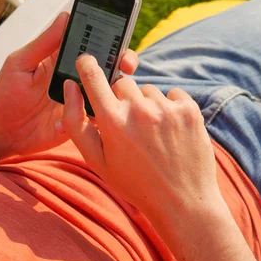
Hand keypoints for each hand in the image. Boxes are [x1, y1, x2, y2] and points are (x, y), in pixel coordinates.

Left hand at [0, 11, 138, 162]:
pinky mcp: (84, 117)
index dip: (108, 17)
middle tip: (126, 59)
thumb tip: (65, 15)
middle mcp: (77, 73)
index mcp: (62, 54)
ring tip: (119, 82)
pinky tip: (105, 107)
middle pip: (109, 58)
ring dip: (120, 82)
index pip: (89, 32)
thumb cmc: (6, 94)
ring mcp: (83, 95)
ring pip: (111, 84)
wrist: (3, 133)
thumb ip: (43, 42)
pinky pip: (103, 111)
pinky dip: (109, 108)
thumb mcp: (20, 63)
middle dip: (124, 54)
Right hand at [61, 54, 220, 220]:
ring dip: (147, 105)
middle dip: (121, 99)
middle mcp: (139, 110)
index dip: (87, 64)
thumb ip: (76, 122)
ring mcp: (166, 108)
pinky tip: (170, 131)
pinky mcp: (189, 109)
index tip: (86, 59)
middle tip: (128, 127)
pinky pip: (172, 94)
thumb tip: (70, 87)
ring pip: (148, 90)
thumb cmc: (134, 182)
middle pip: (122, 84)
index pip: (93, 76)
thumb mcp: (96, 160)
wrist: (181, 201)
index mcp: (112, 121)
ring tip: (153, 136)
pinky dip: (169, 107)